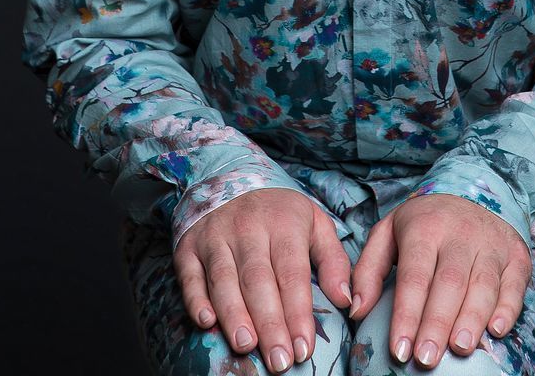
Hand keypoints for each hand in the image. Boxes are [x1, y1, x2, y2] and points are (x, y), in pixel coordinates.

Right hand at [173, 188, 353, 372]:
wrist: (230, 176)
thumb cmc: (279, 212)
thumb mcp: (314, 222)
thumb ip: (333, 260)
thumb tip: (345, 299)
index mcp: (283, 224)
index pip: (292, 273)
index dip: (298, 312)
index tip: (304, 348)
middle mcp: (248, 228)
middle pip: (258, 280)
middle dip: (269, 323)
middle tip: (279, 361)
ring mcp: (216, 236)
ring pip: (224, 279)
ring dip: (234, 314)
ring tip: (246, 346)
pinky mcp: (190, 245)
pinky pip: (190, 274)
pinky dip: (196, 298)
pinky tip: (206, 321)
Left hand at [349, 194, 531, 366]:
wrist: (470, 191)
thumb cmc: (423, 224)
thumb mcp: (387, 233)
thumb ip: (368, 270)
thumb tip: (356, 310)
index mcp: (424, 227)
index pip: (414, 275)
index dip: (406, 314)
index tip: (399, 350)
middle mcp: (460, 233)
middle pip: (450, 282)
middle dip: (437, 323)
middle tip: (426, 359)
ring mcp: (491, 243)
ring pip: (483, 284)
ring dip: (472, 319)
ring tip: (459, 349)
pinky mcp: (516, 254)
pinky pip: (514, 284)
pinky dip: (508, 308)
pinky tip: (496, 330)